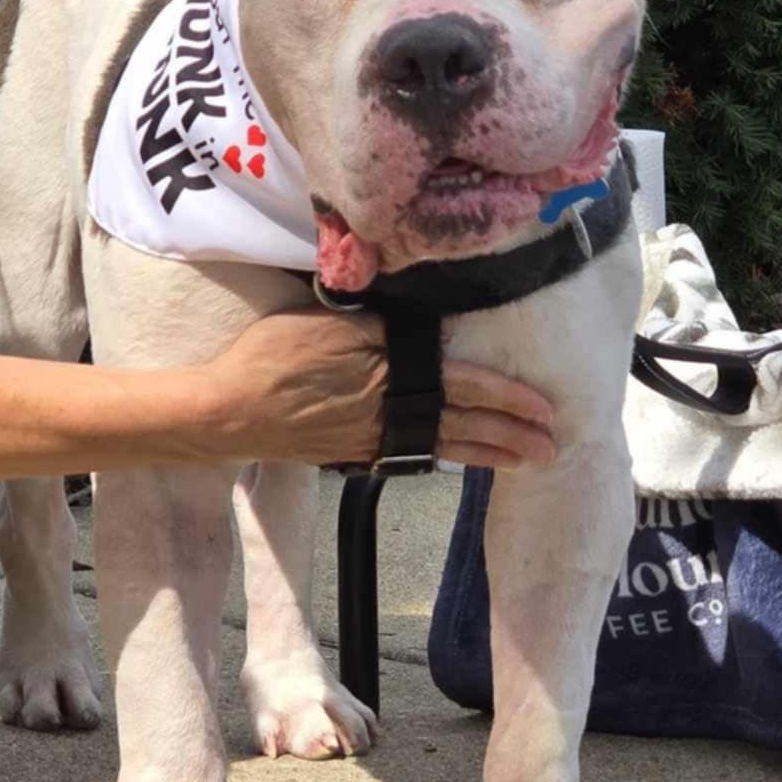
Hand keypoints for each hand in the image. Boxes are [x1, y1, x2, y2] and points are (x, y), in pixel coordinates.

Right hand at [206, 309, 555, 469]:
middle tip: (554, 447)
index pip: (464, 384)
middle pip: (464, 422)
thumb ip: (374, 320)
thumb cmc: (271, 355)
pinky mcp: (353, 451)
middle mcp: (390, 408)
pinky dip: (442, 458)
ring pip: (443, 445)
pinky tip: (461, 462)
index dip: (508, 398)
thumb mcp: (326, 320)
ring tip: (525, 462)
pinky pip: (410, 455)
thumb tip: (420, 319)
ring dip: (488, 454)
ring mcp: (373, 435)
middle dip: (512, 436)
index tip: (545, 409)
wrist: (228, 412)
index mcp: (390, 369)